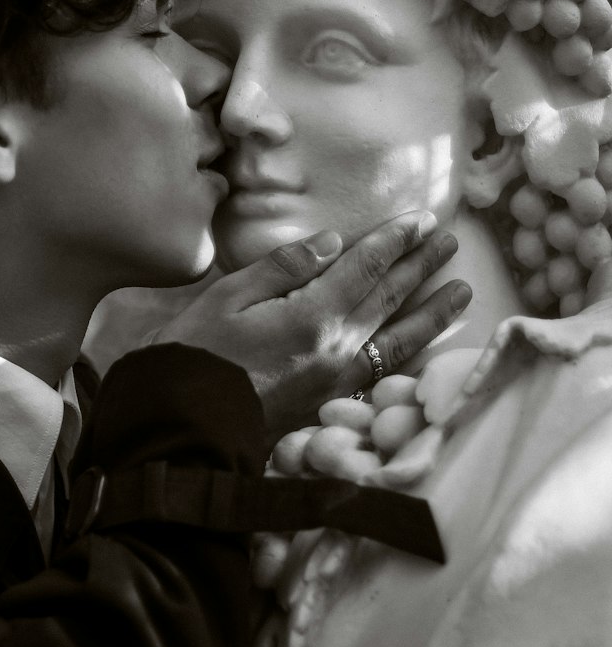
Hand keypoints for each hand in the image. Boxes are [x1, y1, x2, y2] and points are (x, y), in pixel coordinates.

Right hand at [152, 211, 469, 439]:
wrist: (184, 426)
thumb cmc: (194, 354)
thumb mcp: (227, 296)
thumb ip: (283, 267)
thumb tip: (332, 244)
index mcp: (312, 317)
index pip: (365, 268)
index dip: (395, 241)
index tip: (421, 220)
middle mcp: (336, 350)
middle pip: (389, 299)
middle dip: (422, 266)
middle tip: (449, 241)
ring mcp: (338, 381)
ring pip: (399, 340)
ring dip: (432, 312)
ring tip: (462, 292)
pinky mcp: (331, 404)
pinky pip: (385, 372)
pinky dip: (412, 353)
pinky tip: (424, 345)